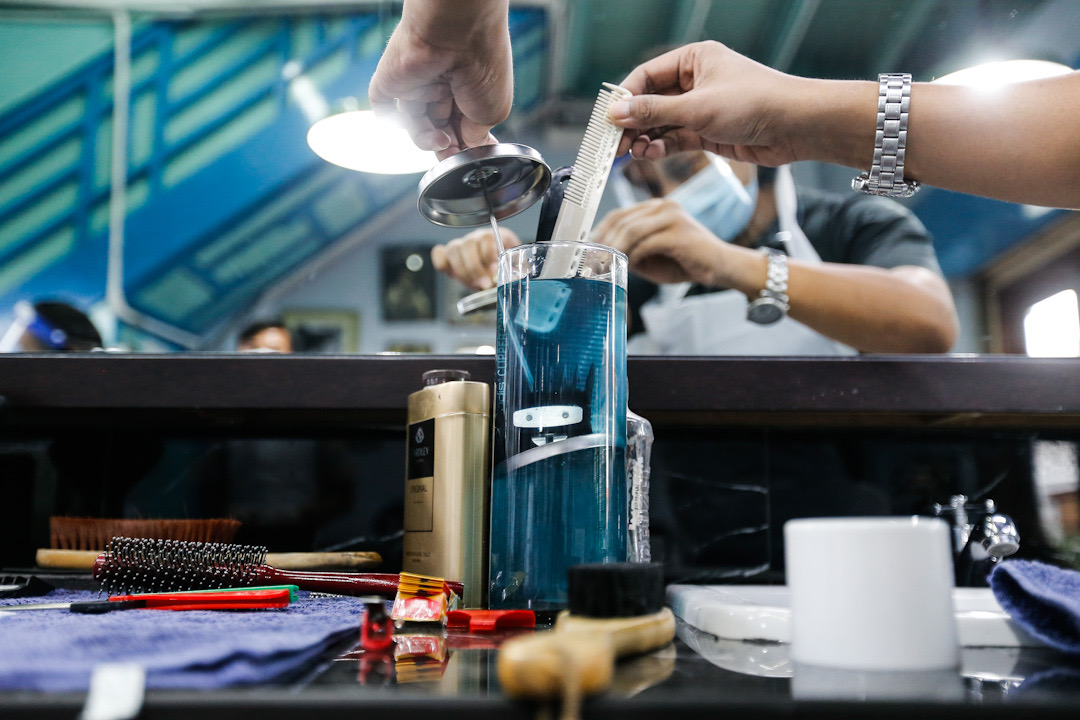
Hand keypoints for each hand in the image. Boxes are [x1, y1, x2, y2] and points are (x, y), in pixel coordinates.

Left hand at [368, 0, 512, 159]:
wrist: (458, 31)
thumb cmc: (483, 63)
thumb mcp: (493, 112)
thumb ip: (478, 136)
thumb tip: (468, 149)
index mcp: (467, 89)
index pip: (461, 126)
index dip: (465, 145)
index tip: (473, 156)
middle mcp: (441, 85)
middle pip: (438, 128)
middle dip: (446, 146)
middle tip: (454, 154)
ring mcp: (414, 83)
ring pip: (414, 125)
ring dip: (426, 140)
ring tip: (441, 139)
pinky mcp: (390, 79)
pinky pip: (382, 106)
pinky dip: (388, 119)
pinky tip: (404, 122)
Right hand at [431, 227, 521, 289]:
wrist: (496, 278)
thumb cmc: (505, 273)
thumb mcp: (514, 272)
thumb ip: (514, 272)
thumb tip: (512, 279)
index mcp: (496, 237)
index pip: (487, 238)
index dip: (489, 254)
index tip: (494, 272)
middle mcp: (477, 238)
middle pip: (468, 244)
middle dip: (475, 267)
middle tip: (484, 284)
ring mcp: (461, 245)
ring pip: (453, 249)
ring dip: (462, 270)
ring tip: (474, 284)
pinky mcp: (448, 256)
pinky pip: (438, 253)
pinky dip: (441, 263)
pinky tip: (452, 274)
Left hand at [592, 199, 742, 286]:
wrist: (721, 267)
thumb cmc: (685, 262)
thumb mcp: (649, 256)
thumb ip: (629, 251)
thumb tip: (602, 256)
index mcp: (655, 208)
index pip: (618, 215)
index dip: (599, 232)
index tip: (586, 250)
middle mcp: (663, 206)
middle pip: (621, 220)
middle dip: (603, 243)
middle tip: (591, 261)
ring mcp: (672, 216)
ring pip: (631, 230)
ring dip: (615, 250)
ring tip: (606, 265)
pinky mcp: (679, 232)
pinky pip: (646, 243)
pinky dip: (634, 256)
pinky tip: (630, 267)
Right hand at [609, 41, 801, 165]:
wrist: (795, 127)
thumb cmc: (754, 103)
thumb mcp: (697, 107)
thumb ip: (653, 112)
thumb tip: (617, 114)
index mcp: (694, 60)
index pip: (646, 76)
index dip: (625, 98)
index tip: (608, 120)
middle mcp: (696, 81)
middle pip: (651, 102)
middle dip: (632, 124)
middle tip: (614, 144)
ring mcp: (702, 108)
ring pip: (662, 124)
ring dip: (646, 139)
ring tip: (634, 152)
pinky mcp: (709, 132)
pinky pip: (677, 139)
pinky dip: (663, 147)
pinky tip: (651, 154)